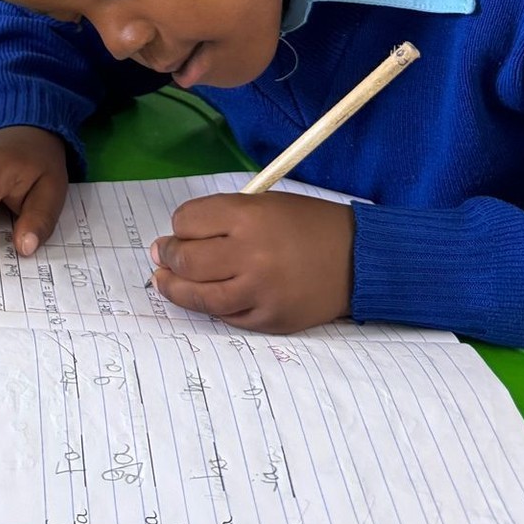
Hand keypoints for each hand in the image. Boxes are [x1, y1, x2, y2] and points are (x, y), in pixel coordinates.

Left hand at [150, 192, 353, 333]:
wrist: (359, 259)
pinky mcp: (269, 320)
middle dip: (169, 257)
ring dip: (174, 288)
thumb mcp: (265, 204)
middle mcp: (250, 254)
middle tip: (164, 256)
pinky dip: (211, 306)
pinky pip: (226, 316)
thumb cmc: (307, 224)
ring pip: (198, 296)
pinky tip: (205, 296)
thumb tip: (171, 240)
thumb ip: (220, 218)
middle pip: (187, 261)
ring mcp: (259, 292)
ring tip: (164, 281)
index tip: (183, 230)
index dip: (179, 226)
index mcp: (247, 216)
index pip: (186, 222)